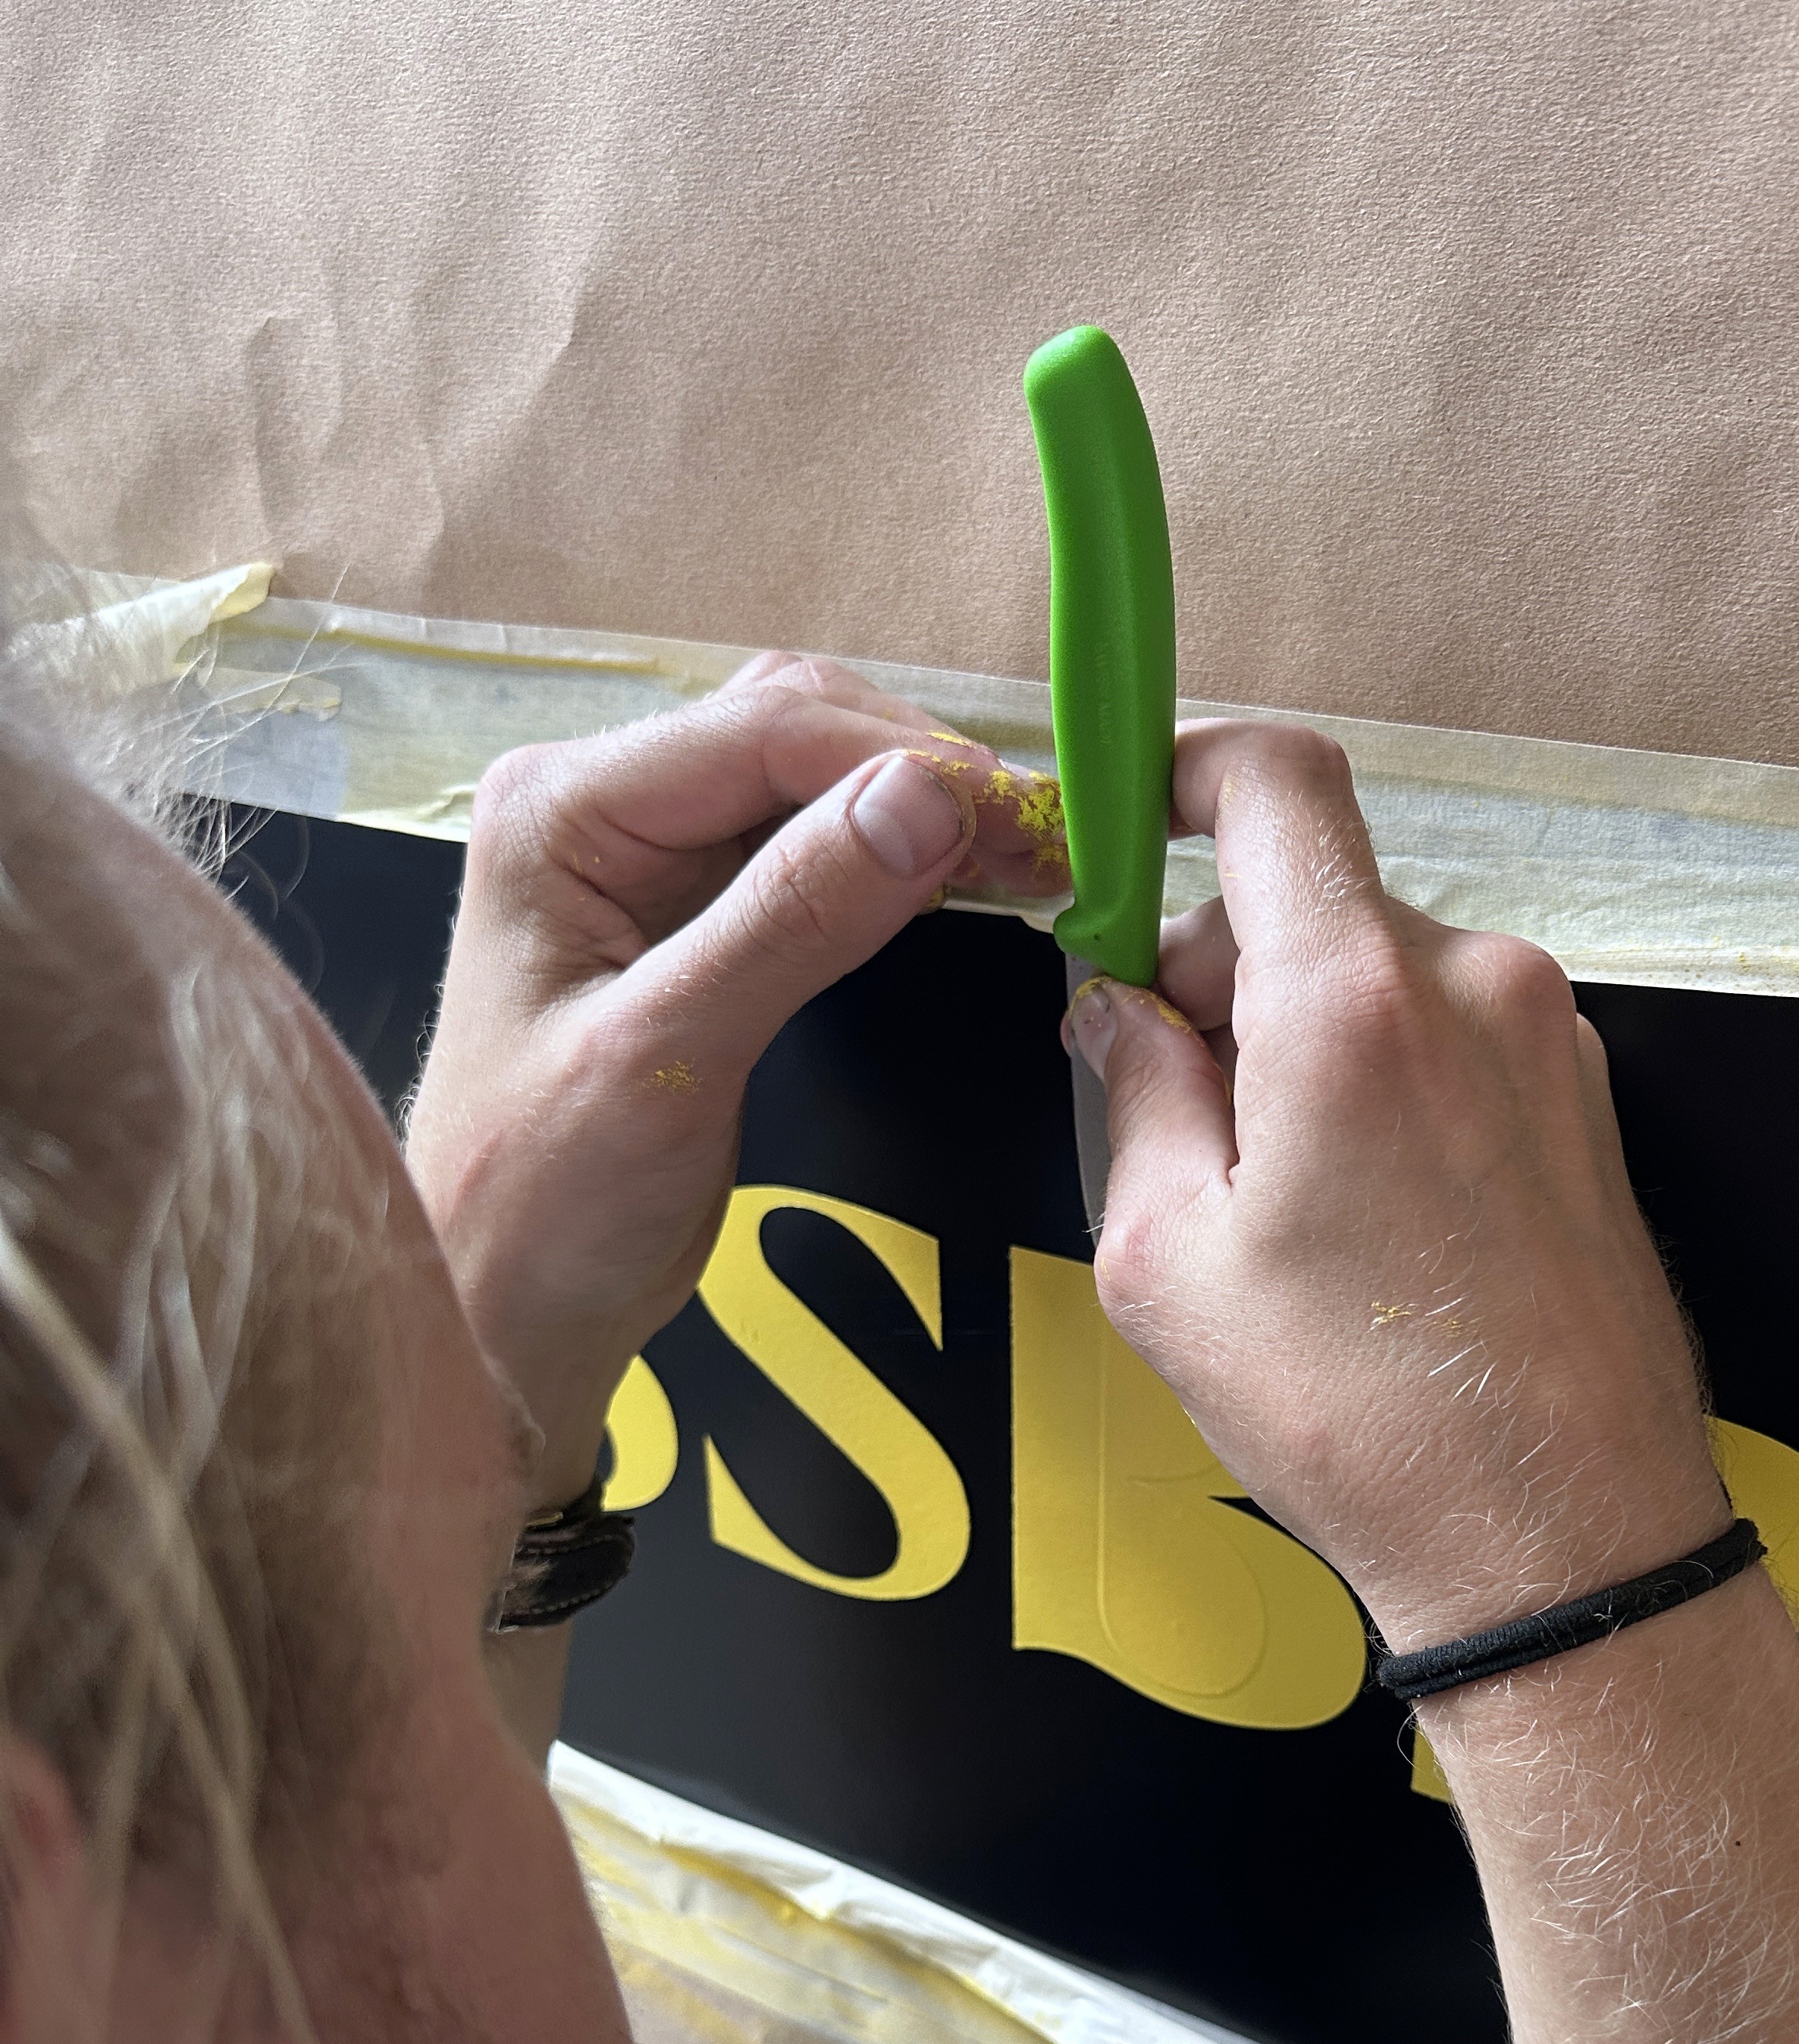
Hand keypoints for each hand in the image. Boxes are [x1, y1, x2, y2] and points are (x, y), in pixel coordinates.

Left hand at [406, 653, 1066, 1505]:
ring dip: (920, 809)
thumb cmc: (547, 1201)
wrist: (504, 1313)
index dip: (908, 761)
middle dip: (924, 773)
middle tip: (1049, 842)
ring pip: (811, 780)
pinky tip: (968, 884)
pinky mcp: (688, 913)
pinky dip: (895, 859)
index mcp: (563, 810)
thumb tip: (928, 797)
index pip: (766, 731)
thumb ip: (792, 919)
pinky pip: (808, 849)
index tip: (1028, 818)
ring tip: (1031, 859)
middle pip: (794, 730)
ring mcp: (642, 856)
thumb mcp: (669, 1058)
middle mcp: (597, 805)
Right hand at [1064, 722, 1726, 1651]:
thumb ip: (1134, 1090)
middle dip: (1220, 971)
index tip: (1128, 825)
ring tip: (1276, 1201)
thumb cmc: (1361, 1416)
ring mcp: (1548, 1040)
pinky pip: (1447, 1037)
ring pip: (1378, 974)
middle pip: (1311, 897)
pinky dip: (1380, 1082)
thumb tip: (1114, 1002)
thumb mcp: (1171, 1260)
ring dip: (1302, 1041)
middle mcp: (1473, 984)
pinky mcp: (1585, 1100)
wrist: (1564, 1536)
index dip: (1185, 770)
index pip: (1275, 779)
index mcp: (1356, 999)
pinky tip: (1361, 1220)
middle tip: (1168, 1104)